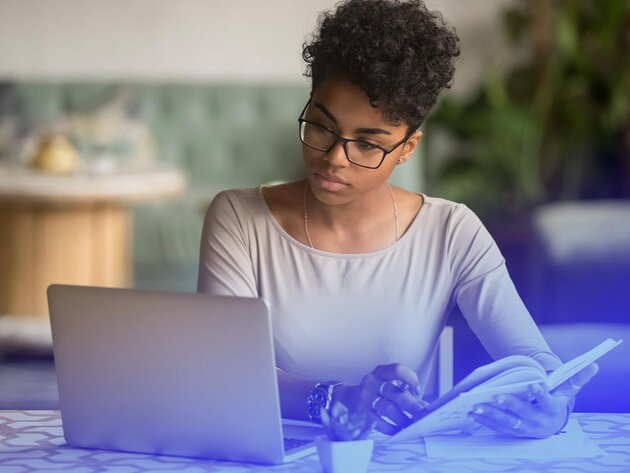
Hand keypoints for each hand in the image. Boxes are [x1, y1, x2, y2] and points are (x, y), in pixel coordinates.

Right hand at [333, 363, 427, 434]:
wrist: (348, 397)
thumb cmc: (375, 391)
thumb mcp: (386, 383)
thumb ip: (404, 391)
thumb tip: (423, 405)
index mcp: (380, 372)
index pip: (397, 370)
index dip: (410, 379)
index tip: (417, 390)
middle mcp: (372, 382)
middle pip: (396, 393)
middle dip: (412, 406)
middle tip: (422, 415)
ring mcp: (365, 397)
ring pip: (388, 409)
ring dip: (403, 419)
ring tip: (411, 424)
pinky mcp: (361, 412)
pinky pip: (379, 422)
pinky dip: (391, 427)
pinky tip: (398, 429)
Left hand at [469, 363, 598, 437]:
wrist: (552, 422)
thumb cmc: (557, 400)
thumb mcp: (567, 389)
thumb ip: (577, 377)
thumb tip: (593, 364)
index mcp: (553, 410)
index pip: (548, 402)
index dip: (541, 394)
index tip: (533, 385)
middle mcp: (540, 422)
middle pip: (524, 414)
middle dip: (510, 405)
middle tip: (497, 396)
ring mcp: (526, 429)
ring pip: (508, 422)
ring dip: (492, 415)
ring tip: (478, 406)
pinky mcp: (513, 431)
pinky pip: (498, 427)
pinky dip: (486, 420)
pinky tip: (473, 413)